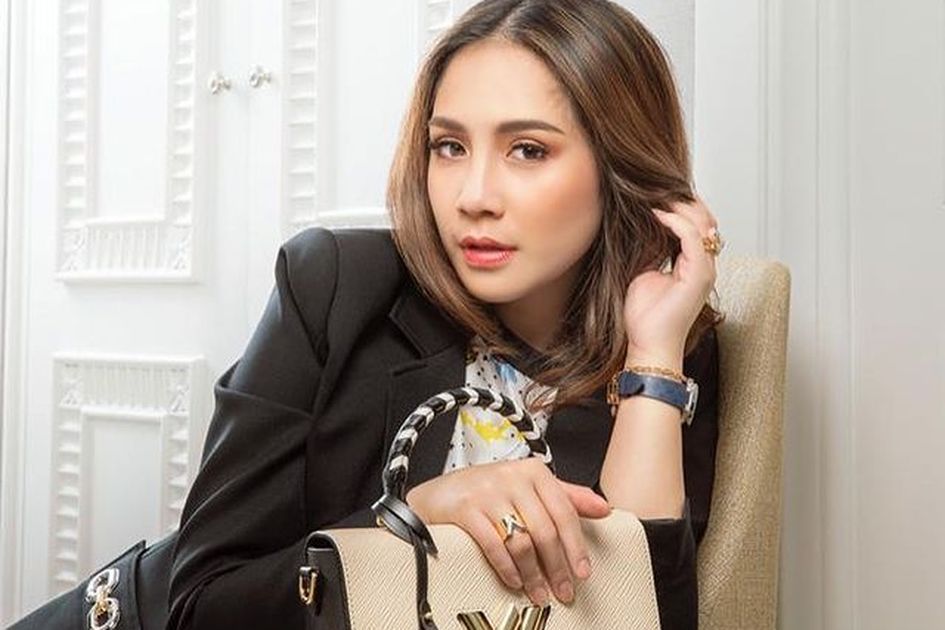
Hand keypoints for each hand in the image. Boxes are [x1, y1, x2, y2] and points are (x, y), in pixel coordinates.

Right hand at [405, 457, 611, 605]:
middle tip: (563, 591)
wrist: (438, 493)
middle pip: (544, 530)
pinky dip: (506, 567)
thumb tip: (604, 508)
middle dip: (557, 567)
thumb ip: (566, 496)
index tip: (583, 572)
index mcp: (533, 471)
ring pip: (521, 540)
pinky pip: (492, 544)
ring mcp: (487, 492)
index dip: (576, 545)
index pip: (564, 510)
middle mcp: (512, 477)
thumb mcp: (528, 487)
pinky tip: (514, 580)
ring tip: (538, 593)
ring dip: (533, 574)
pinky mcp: (466, 508)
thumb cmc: (488, 491)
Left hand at [623, 193, 719, 366]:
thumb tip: (643, 224)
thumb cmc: (645, 317)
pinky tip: (656, 214)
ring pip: (701, 223)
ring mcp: (705, 269)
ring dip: (678, 206)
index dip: (678, 205)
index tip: (653, 194)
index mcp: (694, 264)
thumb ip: (650, 249)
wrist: (648, 344)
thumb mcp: (643, 272)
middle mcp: (705, 264)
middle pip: (703, 219)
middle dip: (681, 200)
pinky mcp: (699, 275)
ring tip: (655, 197)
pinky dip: (675, 222)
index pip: (696, 224)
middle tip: (655, 188)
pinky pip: (693, 238)